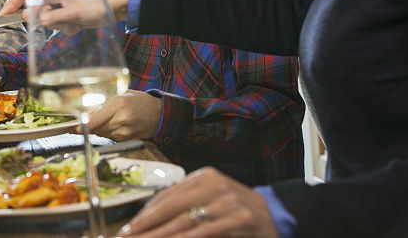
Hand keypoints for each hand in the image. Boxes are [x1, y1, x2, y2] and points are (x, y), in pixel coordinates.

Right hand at [1, 0, 128, 31]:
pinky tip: (79, 24)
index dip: (12, 2)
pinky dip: (66, 26)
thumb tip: (34, 19)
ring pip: (46, 17)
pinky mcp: (67, 10)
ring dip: (59, 24)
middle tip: (59, 21)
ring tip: (75, 21)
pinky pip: (57, 22)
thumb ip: (53, 16)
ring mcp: (60, 0)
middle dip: (44, 19)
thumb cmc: (102, 1)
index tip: (3, 15)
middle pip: (35, 6)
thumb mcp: (76, 11)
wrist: (122, 5)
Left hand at [83, 90, 161, 139]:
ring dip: (98, 130)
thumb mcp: (122, 96)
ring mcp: (124, 132)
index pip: (95, 120)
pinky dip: (107, 133)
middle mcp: (121, 119)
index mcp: (119, 104)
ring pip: (102, 134)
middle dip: (88, 127)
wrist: (160, 114)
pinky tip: (113, 126)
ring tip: (105, 121)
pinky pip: (110, 138)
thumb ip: (105, 105)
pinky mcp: (127, 140)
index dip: (82, 126)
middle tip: (81, 125)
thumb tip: (88, 115)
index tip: (74, 128)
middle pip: (96, 128)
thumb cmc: (140, 101)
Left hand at [121, 167, 277, 237]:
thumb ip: (187, 204)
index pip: (167, 195)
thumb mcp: (213, 200)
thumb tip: (151, 219)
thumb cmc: (239, 211)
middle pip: (171, 207)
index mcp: (205, 177)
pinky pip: (205, 232)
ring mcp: (228, 201)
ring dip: (160, 235)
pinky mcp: (239, 219)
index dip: (145, 213)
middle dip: (146, 225)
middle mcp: (215, 185)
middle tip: (127, 237)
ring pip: (185, 221)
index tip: (129, 228)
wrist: (279, 216)